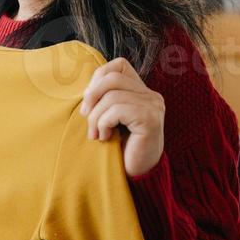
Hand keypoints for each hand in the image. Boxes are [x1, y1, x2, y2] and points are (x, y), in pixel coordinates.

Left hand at [78, 58, 164, 177]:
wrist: (137, 174)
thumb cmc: (119, 147)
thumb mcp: (108, 118)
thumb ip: (103, 99)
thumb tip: (85, 90)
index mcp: (141, 91)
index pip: (119, 65)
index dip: (98, 77)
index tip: (89, 101)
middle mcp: (151, 95)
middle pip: (112, 78)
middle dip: (92, 96)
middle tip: (85, 117)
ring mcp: (153, 106)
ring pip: (112, 96)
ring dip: (95, 117)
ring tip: (95, 134)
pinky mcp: (151, 119)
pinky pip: (117, 110)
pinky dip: (104, 123)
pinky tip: (105, 137)